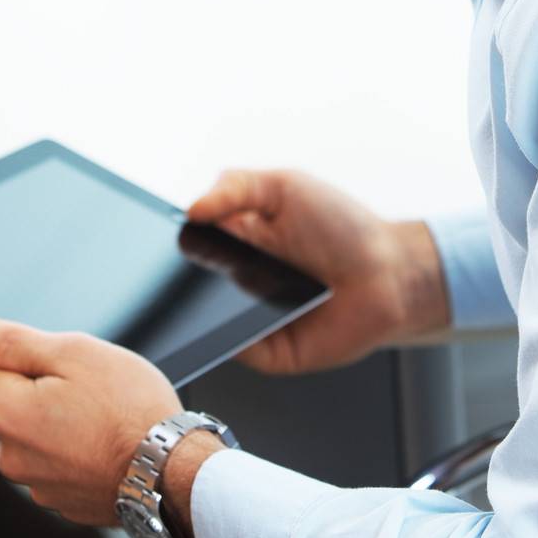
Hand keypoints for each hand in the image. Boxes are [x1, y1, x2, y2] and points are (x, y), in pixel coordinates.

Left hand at [0, 314, 180, 524]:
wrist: (170, 471)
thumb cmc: (129, 408)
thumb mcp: (71, 353)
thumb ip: (8, 341)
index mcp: (4, 412)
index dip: (15, 350)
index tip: (52, 355)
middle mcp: (9, 454)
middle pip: (8, 398)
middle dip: (38, 382)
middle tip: (85, 380)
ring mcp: (35, 483)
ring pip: (34, 430)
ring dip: (56, 415)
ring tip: (101, 412)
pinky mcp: (61, 499)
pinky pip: (56, 458)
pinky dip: (73, 445)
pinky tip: (104, 438)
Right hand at [188, 170, 448, 374]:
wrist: (390, 273)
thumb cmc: (342, 225)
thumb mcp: (285, 186)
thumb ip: (236, 186)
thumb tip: (190, 209)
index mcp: (235, 236)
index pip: (187, 241)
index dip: (168, 240)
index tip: (147, 238)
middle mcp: (235, 278)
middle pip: (186, 284)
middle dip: (173, 279)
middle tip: (169, 271)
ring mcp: (247, 318)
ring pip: (203, 322)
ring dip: (193, 316)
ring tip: (196, 300)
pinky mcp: (266, 352)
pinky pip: (234, 351)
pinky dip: (225, 343)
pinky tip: (228, 327)